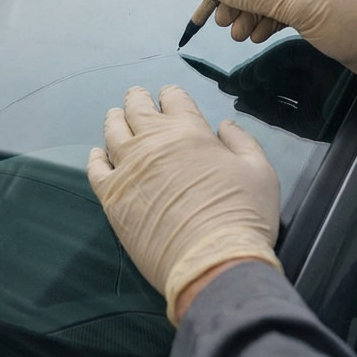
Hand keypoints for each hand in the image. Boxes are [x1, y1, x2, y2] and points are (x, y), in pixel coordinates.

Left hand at [87, 86, 281, 324]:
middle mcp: (153, 142)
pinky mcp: (112, 197)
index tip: (168, 96)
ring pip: (113, 132)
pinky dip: (96, 157)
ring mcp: (128, 168)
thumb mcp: (260, 171)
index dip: (171, 95)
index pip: (174, 99)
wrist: (212, 262)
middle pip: (138, 109)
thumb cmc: (242, 214)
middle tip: (136, 97)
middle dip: (137, 99)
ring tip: (116, 116)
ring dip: (115, 120)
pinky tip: (98, 154)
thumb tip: (224, 125)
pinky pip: (96, 169)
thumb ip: (241, 142)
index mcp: (189, 131)